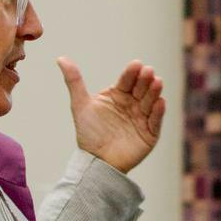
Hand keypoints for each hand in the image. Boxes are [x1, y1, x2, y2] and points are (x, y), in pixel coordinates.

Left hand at [58, 57, 165, 173]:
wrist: (95, 162)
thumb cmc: (88, 133)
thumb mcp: (80, 105)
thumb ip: (74, 81)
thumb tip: (61, 58)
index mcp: (119, 95)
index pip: (127, 81)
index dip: (132, 73)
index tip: (136, 65)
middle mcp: (132, 104)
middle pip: (141, 89)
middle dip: (145, 80)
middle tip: (148, 71)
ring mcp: (142, 118)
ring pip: (150, 102)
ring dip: (154, 92)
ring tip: (157, 82)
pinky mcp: (150, 133)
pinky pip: (155, 121)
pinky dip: (158, 112)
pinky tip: (160, 102)